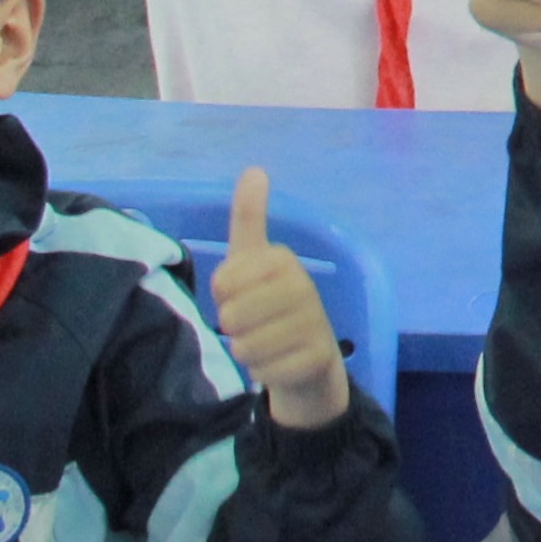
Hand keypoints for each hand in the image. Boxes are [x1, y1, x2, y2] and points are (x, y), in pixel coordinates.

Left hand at [208, 169, 355, 430]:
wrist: (309, 358)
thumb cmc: (271, 304)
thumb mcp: (254, 261)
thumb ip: (249, 218)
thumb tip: (254, 169)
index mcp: (284, 259)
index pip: (223, 283)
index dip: (223, 296)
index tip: (242, 294)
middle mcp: (303, 286)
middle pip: (232, 317)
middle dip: (234, 327)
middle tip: (255, 323)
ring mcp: (314, 322)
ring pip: (246, 346)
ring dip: (247, 352)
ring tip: (266, 344)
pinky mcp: (317, 357)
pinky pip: (264, 371)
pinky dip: (264, 372)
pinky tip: (280, 363)